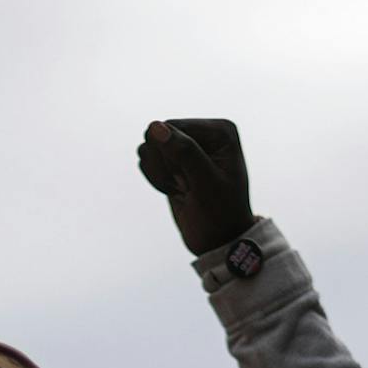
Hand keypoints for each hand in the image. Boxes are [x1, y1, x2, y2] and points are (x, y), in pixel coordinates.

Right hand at [137, 119, 256, 255]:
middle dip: (165, 166)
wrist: (218, 240)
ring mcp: (187, 144)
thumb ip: (184, 152)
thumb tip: (155, 126)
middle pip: (157, 135)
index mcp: (219, 130)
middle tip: (188, 187)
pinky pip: (147, 159)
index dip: (172, 158)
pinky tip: (176, 190)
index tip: (192, 183)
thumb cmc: (220, 213)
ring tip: (183, 189)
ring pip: (148, 147)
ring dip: (160, 174)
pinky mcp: (173, 159)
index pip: (172, 127)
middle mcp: (203, 132)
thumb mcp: (206, 183)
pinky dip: (156, 179)